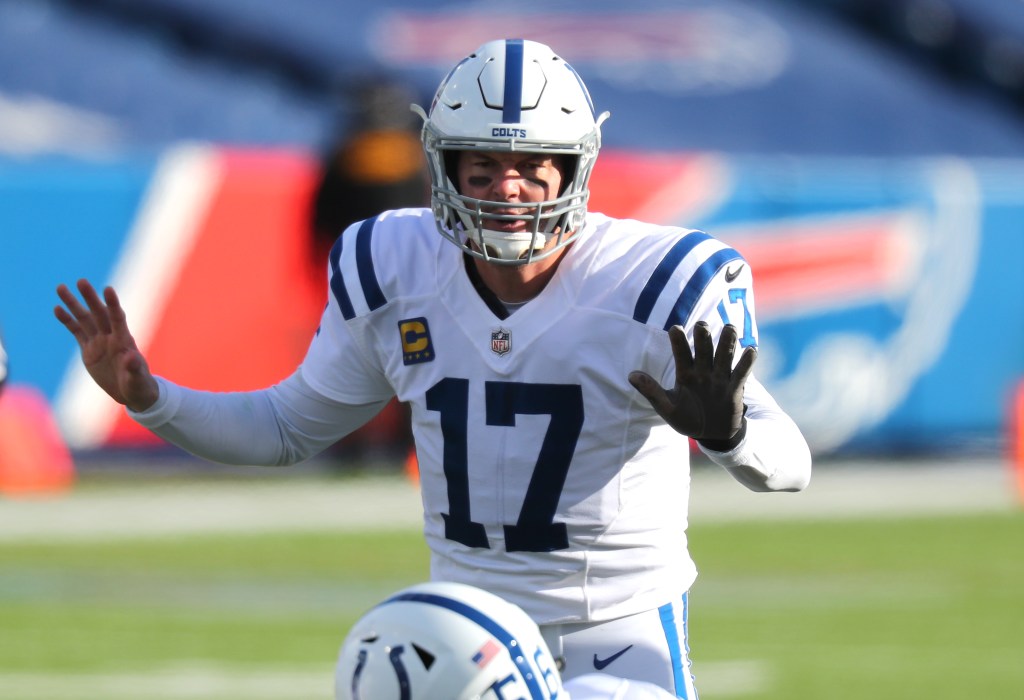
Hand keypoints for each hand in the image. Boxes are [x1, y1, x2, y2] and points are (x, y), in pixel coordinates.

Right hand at [54, 279, 158, 411]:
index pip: (117, 318)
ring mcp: (98, 342)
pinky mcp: (88, 349)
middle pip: (98, 314)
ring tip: (61, 287)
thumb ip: (134, 368)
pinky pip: (76, 332)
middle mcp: (110, 337)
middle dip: (90, 298)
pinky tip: (58, 308)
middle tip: (81, 281)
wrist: (130, 391)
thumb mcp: (137, 379)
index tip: (107, 289)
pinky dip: (67, 321)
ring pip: (84, 319)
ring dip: (73, 304)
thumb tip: (132, 356)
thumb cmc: (138, 385)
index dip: (112, 304)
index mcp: (124, 341)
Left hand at [628, 322, 754, 444]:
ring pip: (724, 355)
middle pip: (704, 349)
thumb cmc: (687, 418)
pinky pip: (741, 372)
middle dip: (704, 337)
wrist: (711, 434)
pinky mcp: (734, 388)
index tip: (675, 329)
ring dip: (728, 342)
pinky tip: (751, 350)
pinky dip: (746, 362)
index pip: (681, 354)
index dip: (679, 341)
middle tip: (702, 326)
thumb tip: (631, 375)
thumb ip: (651, 391)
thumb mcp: (667, 407)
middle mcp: (703, 371)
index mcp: (685, 374)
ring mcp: (720, 378)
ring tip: (729, 328)